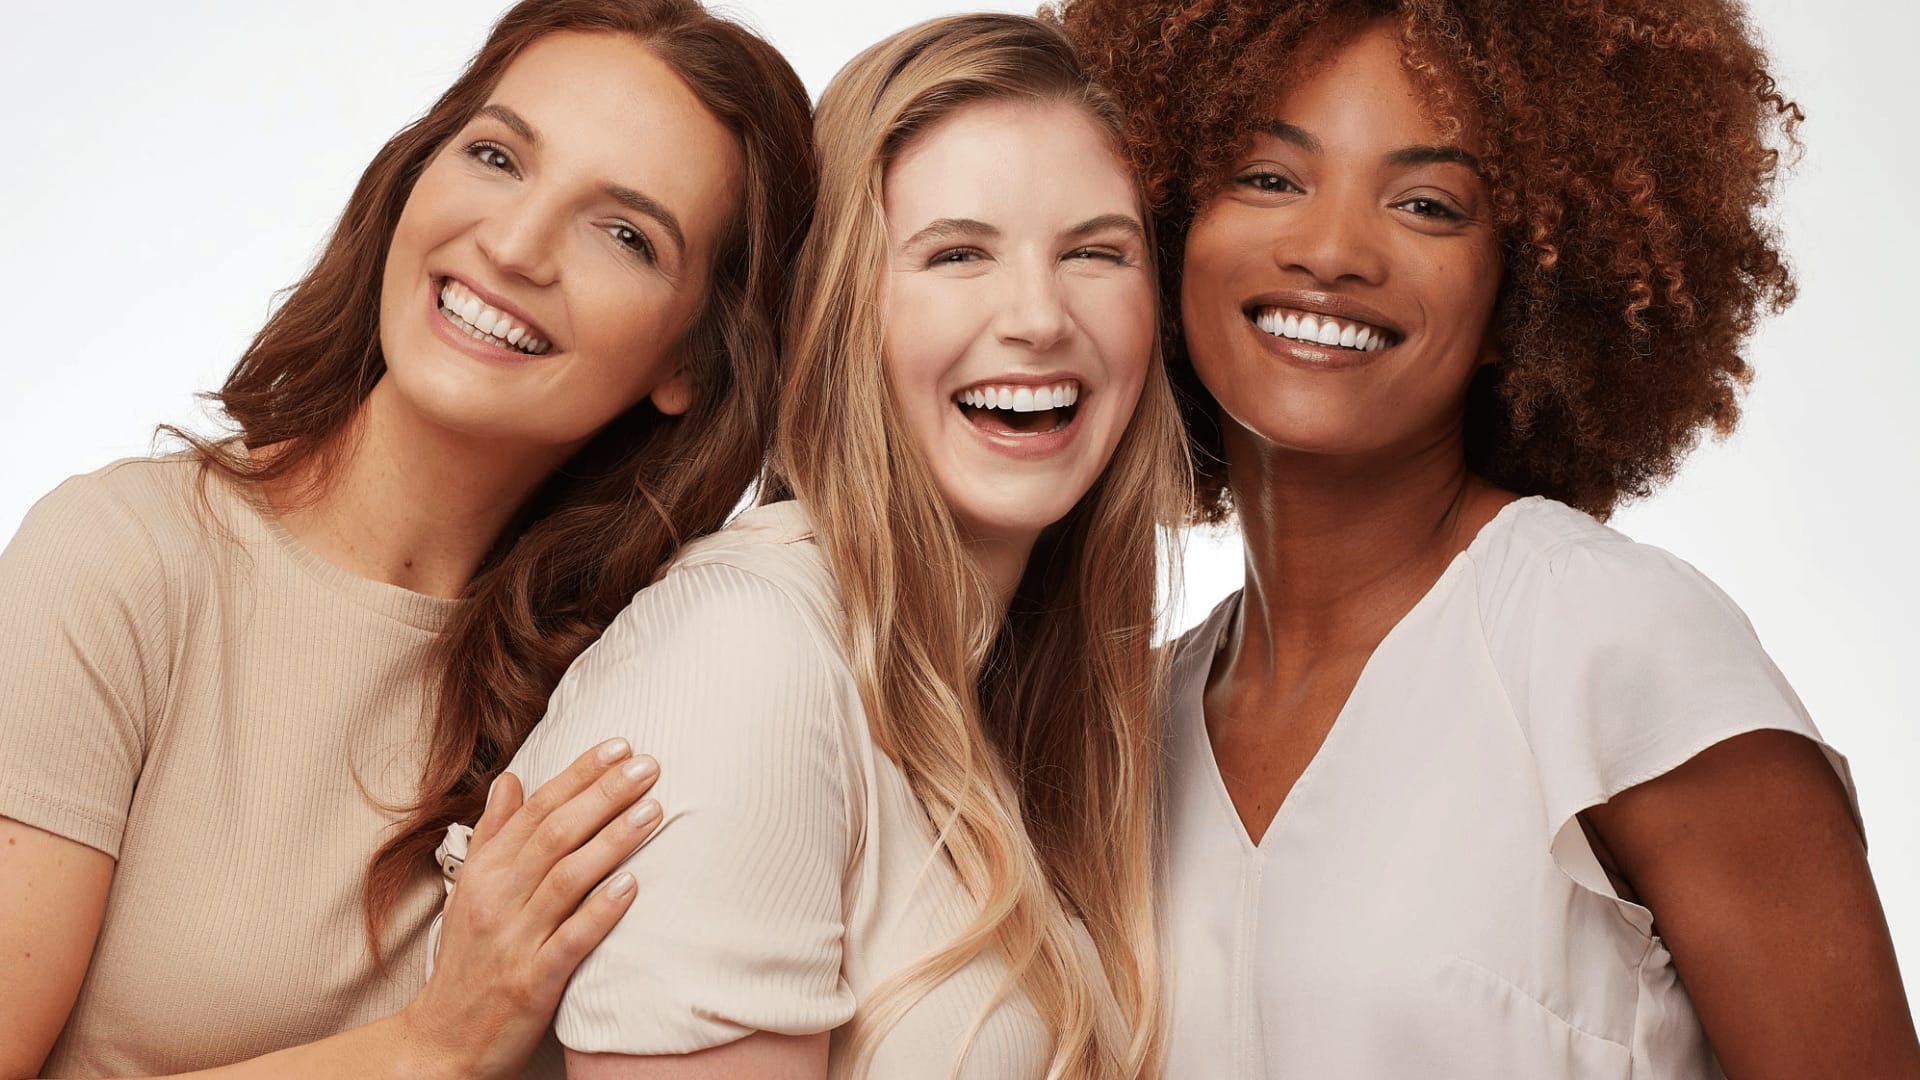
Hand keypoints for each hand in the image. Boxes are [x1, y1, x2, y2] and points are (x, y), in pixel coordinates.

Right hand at [400, 739, 662, 1079]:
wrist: (442, 1040)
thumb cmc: (467, 960)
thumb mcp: (470, 891)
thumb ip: (494, 835)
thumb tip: (510, 779)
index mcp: (485, 872)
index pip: (536, 810)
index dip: (579, 775)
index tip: (619, 746)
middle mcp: (497, 899)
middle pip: (555, 834)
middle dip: (604, 794)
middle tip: (649, 765)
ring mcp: (514, 940)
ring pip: (566, 878)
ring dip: (612, 840)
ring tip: (653, 810)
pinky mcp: (532, 981)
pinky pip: (571, 939)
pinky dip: (601, 910)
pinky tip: (633, 885)